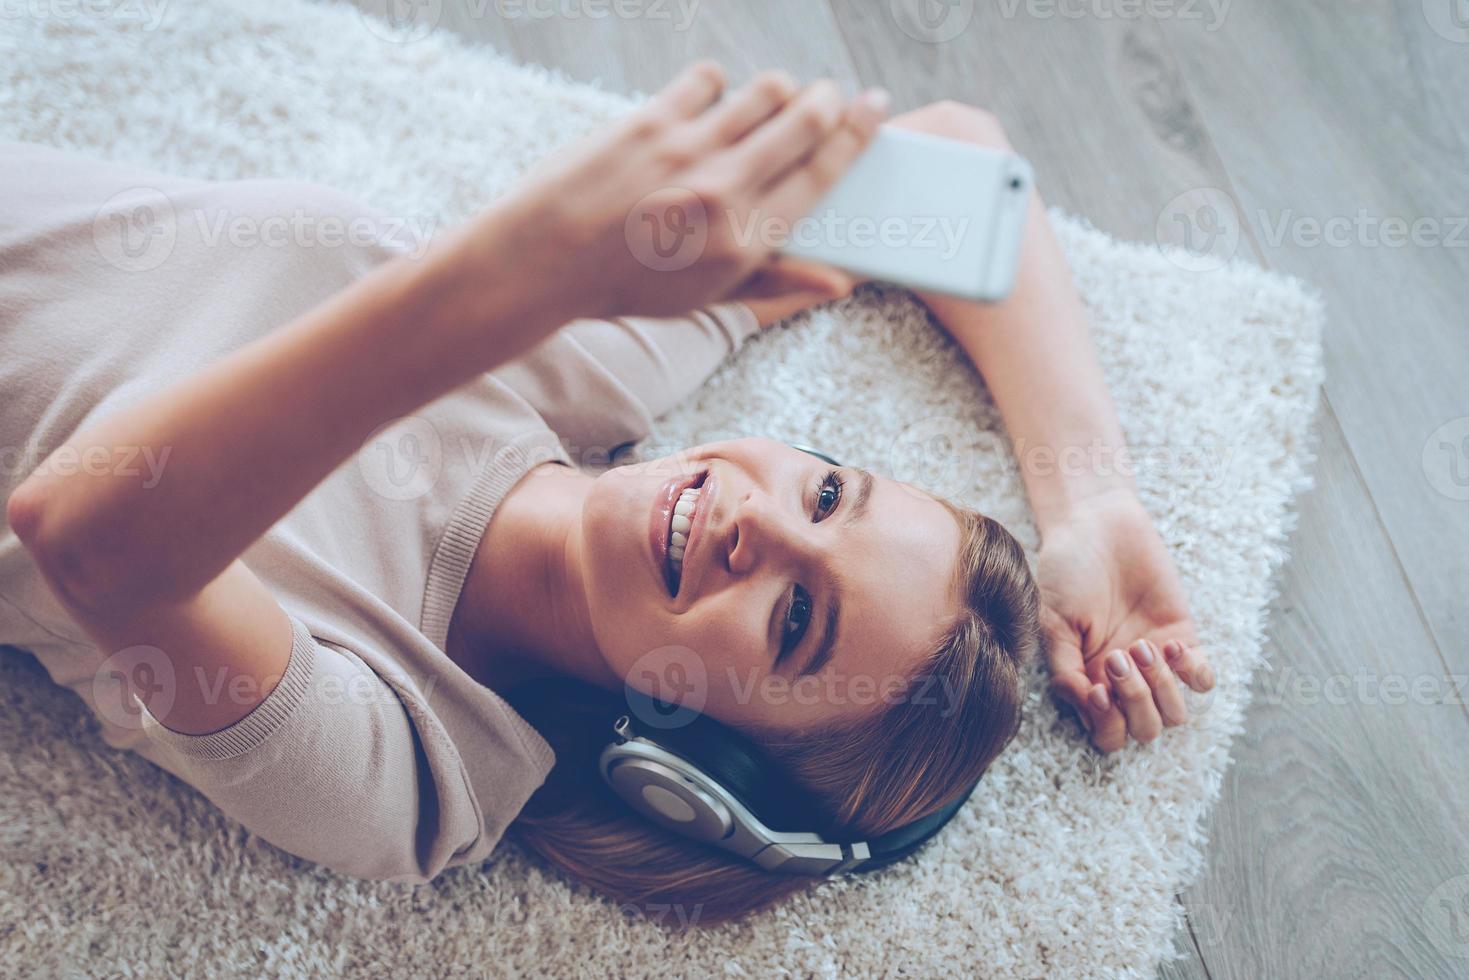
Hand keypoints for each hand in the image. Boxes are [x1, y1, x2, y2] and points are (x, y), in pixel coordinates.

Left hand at [450, 62, 887, 328]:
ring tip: (774, 98)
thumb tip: (840, 281)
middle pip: (804, 121)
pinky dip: (717, 84)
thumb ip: (774, 283)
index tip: (876, 105)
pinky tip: (711, 99)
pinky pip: (706, 79)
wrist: (545, 260)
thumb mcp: (706, 298)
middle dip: (828, 98)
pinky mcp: (649, 121)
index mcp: (746, 241)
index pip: (823, 173)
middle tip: (829, 95)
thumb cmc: (627, 284)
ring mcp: (687, 152)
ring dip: (779, 89)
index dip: (857, 132)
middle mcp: (724, 193)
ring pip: (763, 91)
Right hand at [1035, 487, 1215, 751]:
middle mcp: (1122, 681)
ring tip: (1140, 646)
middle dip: (1136, 704)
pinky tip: (1169, 643)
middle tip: (1118, 658)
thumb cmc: (1065, 571)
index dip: (1107, 724)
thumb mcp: (1052, 622)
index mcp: (1087, 682)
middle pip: (1144, 730)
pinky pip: (1202, 679)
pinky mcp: (1182, 638)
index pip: (1106, 735)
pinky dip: (1191, 672)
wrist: (1096, 526)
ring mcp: (1154, 663)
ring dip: (1160, 687)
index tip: (1098, 689)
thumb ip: (1065, 669)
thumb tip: (1086, 707)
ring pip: (1174, 713)